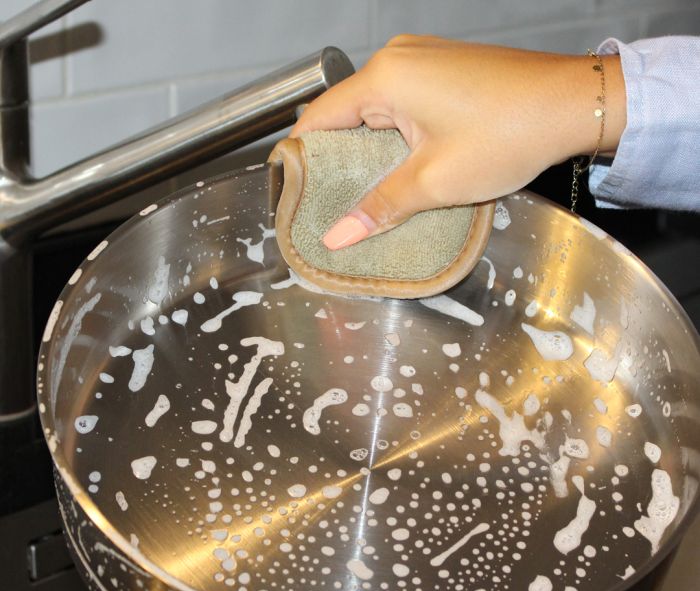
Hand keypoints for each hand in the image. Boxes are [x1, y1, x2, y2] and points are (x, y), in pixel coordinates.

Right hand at [291, 35, 625, 249]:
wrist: (575, 105)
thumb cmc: (509, 134)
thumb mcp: (435, 182)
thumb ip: (380, 207)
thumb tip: (337, 236)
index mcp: (384, 78)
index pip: (318, 119)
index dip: (302, 159)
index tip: (295, 193)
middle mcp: (398, 59)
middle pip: (345, 114)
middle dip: (338, 161)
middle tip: (334, 204)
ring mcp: (423, 60)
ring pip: (374, 111)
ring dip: (370, 151)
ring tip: (369, 193)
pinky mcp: (443, 70)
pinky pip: (401, 103)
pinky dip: (395, 135)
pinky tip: (403, 166)